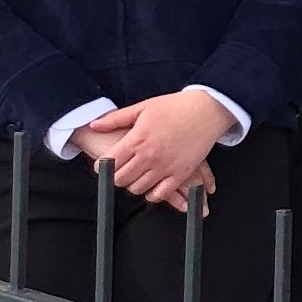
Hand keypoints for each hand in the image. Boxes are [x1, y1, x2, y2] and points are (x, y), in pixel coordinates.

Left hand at [90, 89, 232, 206]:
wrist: (206, 110)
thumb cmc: (175, 106)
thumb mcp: (142, 108)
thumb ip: (116, 119)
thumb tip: (95, 125)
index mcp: (136, 140)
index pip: (109, 163)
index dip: (102, 166)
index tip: (103, 165)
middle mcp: (148, 157)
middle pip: (121, 179)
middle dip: (116, 177)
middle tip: (119, 171)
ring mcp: (165, 167)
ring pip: (138, 188)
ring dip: (133, 185)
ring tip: (136, 176)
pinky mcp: (180, 174)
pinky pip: (161, 194)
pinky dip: (153, 194)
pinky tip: (151, 187)